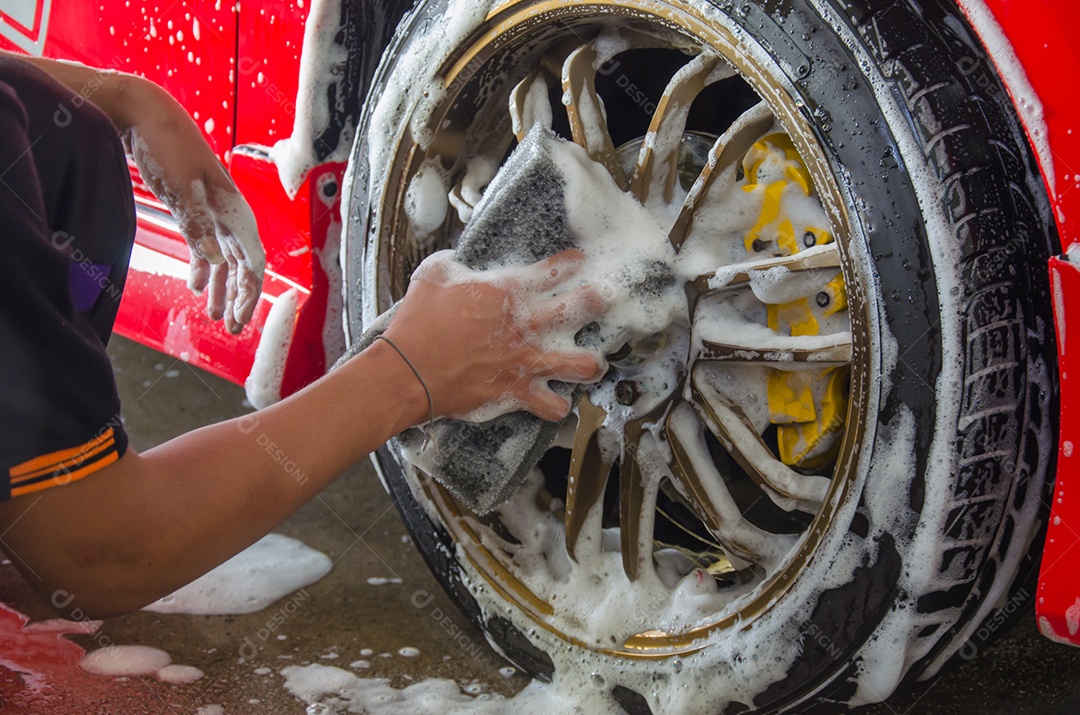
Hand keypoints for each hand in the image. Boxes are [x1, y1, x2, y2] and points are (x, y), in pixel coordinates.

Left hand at [120, 80, 264, 332]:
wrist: (144, 112)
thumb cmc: (166, 144)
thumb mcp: (180, 187)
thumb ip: (197, 225)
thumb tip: (212, 262)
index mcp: (234, 208)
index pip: (252, 259)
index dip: (248, 292)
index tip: (240, 317)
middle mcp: (229, 213)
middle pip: (242, 265)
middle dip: (238, 297)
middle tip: (230, 328)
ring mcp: (213, 211)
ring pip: (224, 259)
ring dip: (221, 287)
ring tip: (215, 316)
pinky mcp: (195, 209)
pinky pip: (206, 246)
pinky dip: (204, 267)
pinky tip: (195, 285)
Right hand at [383, 250, 608, 421]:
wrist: (407, 370)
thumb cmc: (416, 324)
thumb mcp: (431, 277)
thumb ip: (450, 264)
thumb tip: (456, 261)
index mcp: (505, 291)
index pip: (551, 270)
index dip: (569, 264)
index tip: (580, 262)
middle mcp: (524, 324)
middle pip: (578, 308)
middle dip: (599, 300)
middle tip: (610, 297)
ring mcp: (524, 360)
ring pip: (579, 364)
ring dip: (590, 364)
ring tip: (594, 364)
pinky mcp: (516, 391)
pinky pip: (552, 406)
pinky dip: (557, 407)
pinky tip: (558, 404)